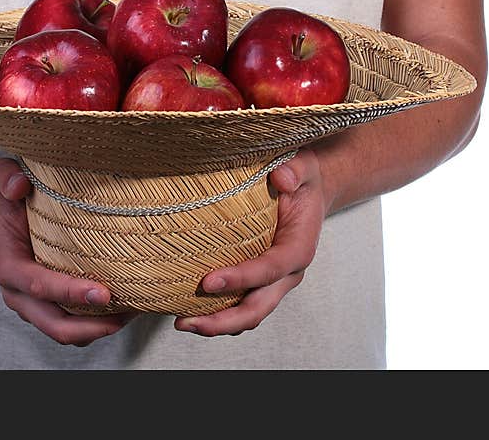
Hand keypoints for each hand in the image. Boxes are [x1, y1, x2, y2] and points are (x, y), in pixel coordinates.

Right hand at [0, 158, 136, 345]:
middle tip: (127, 314)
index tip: (103, 293)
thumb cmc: (6, 199)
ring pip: (67, 333)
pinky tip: (125, 309)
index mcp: (7, 266)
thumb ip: (7, 179)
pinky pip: (73, 326)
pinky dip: (97, 325)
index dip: (70, 293)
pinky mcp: (48, 307)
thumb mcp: (2, 179)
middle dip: (91, 326)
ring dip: (99, 329)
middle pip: (54, 325)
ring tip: (134, 313)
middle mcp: (18, 293)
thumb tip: (20, 184)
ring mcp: (33, 306)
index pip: (38, 286)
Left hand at [174, 148, 326, 335]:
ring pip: (249, 314)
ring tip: (181, 323)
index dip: (241, 278)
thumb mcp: (303, 165)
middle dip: (223, 320)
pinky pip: (240, 306)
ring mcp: (274, 283)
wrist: (307, 192)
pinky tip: (190, 311)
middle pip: (258, 307)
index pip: (271, 268)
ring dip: (217, 324)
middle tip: (185, 321)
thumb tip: (281, 178)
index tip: (208, 281)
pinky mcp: (259, 283)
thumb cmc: (302, 179)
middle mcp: (288, 273)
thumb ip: (294, 170)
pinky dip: (218, 314)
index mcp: (299, 247)